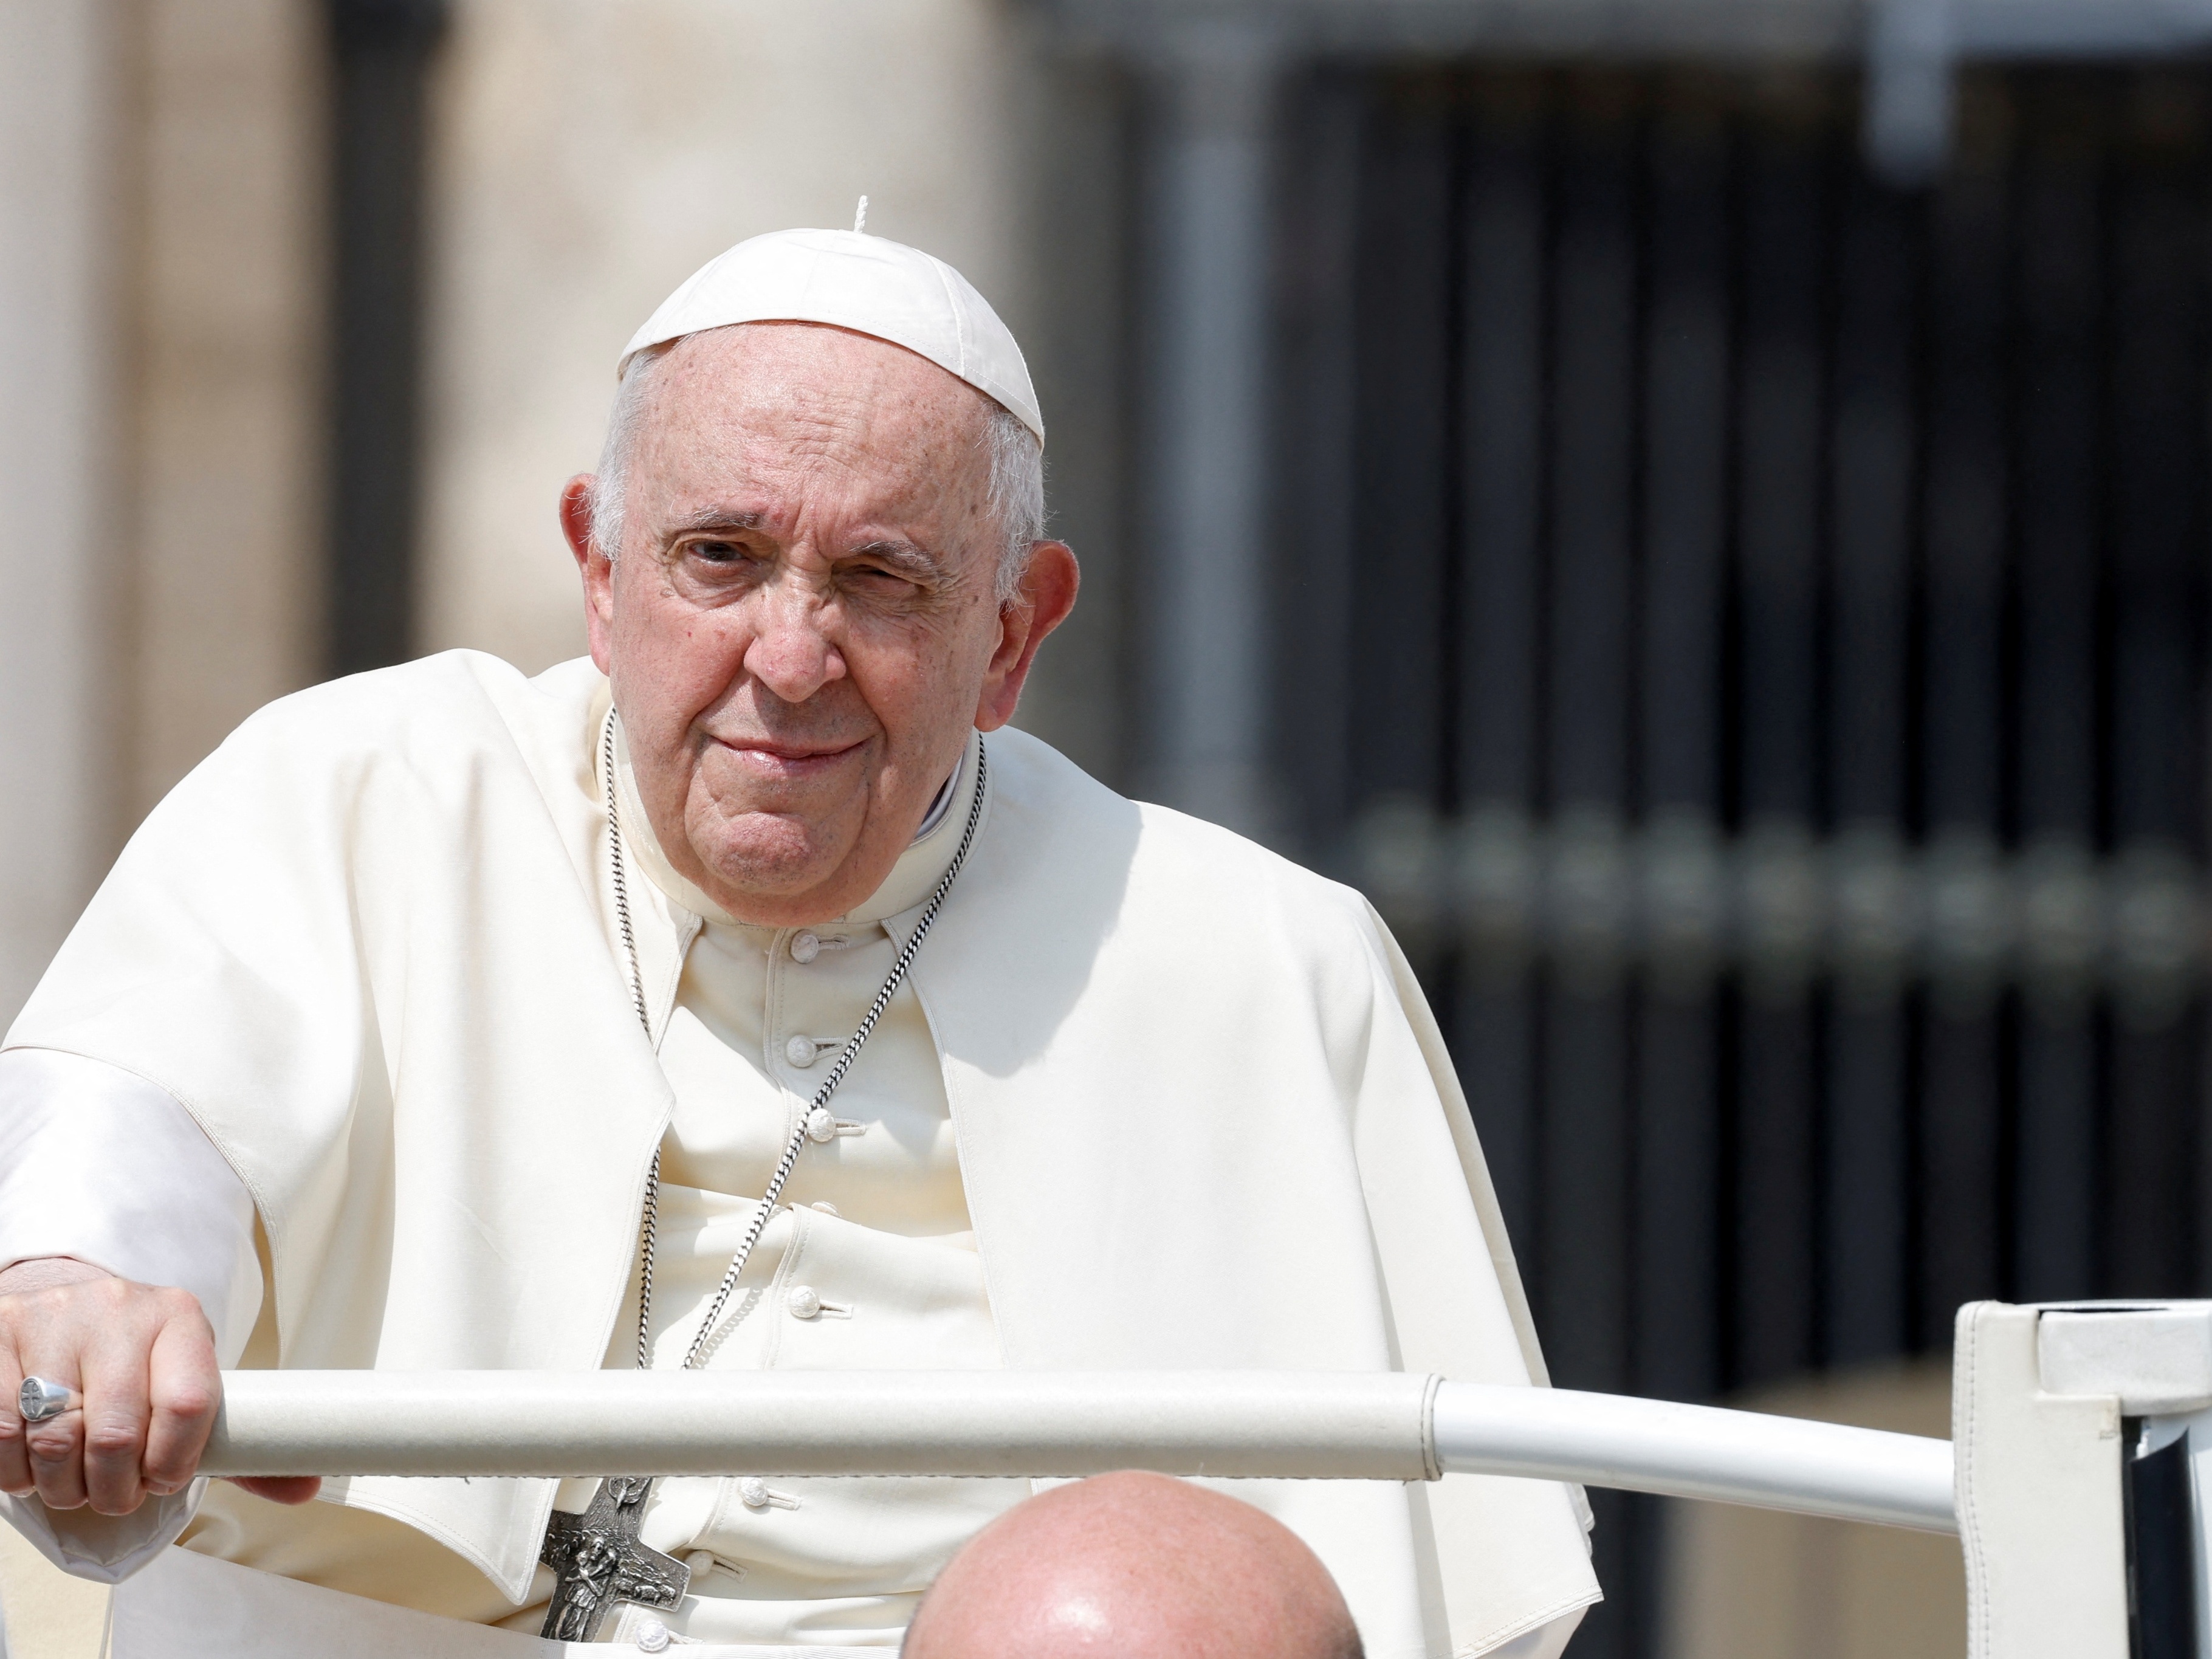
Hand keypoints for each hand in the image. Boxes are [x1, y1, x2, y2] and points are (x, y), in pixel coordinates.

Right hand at [0, 1259, 317, 1512]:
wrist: (69, 1302)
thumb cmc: (136, 1362)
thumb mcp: (190, 1384)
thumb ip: (242, 1445)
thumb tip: (307, 1488)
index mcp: (180, 1319)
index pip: (190, 1404)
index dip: (174, 1462)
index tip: (164, 1480)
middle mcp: (119, 1310)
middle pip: (117, 1434)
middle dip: (115, 1489)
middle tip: (115, 1494)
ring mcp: (53, 1318)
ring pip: (54, 1438)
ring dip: (63, 1486)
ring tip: (75, 1483)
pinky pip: (0, 1432)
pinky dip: (15, 1470)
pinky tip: (32, 1464)